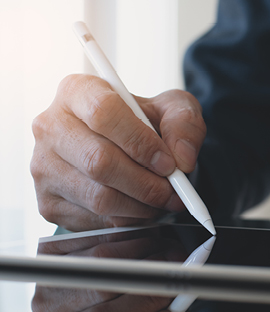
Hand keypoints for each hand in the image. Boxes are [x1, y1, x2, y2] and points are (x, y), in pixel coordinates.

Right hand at [31, 75, 205, 230]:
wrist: (126, 151)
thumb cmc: (145, 125)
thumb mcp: (173, 110)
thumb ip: (184, 123)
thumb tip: (182, 158)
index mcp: (77, 91)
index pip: (104, 113)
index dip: (141, 143)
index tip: (169, 163)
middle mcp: (50, 126)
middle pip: (99, 161)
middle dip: (147, 184)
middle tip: (174, 192)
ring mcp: (43, 166)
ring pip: (98, 196)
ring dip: (141, 206)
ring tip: (163, 201)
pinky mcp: (48, 202)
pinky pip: (94, 219)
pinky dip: (128, 220)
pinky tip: (141, 208)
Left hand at [33, 232, 205, 311]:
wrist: (123, 301)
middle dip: (148, 299)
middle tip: (175, 286)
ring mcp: (47, 304)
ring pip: (94, 281)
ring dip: (141, 265)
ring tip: (169, 262)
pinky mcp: (48, 266)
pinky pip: (86, 250)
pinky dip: (125, 243)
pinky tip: (148, 247)